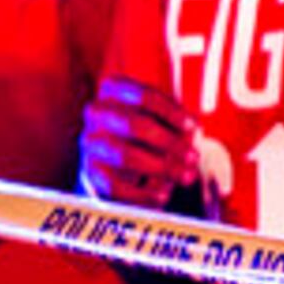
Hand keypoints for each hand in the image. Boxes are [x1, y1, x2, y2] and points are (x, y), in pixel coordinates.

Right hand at [81, 77, 202, 205]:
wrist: (114, 159)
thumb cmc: (145, 131)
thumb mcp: (161, 117)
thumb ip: (177, 123)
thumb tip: (193, 136)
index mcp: (114, 89)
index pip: (144, 94)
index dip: (171, 111)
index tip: (193, 127)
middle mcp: (97, 113)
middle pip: (134, 125)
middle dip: (169, 142)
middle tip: (194, 157)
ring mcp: (91, 143)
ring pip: (125, 155)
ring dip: (162, 167)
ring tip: (186, 176)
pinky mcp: (90, 173)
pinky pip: (115, 187)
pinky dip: (143, 193)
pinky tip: (163, 194)